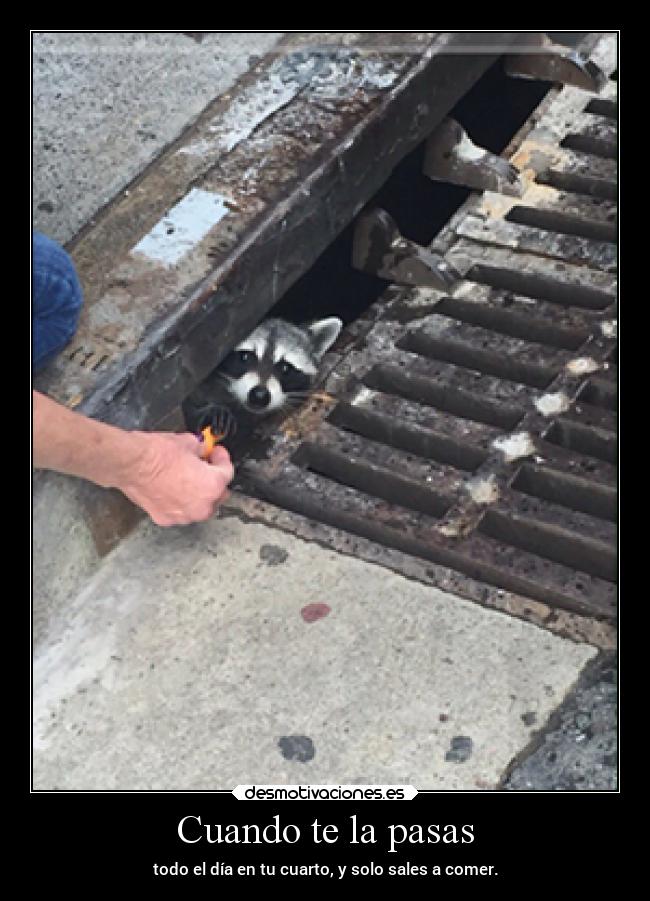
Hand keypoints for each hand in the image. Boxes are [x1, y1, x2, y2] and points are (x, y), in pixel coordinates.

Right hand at [119, 431, 234, 526]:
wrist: (130, 464)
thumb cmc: (157, 454)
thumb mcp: (188, 442)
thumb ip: (201, 448)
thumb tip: (202, 449)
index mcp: (212, 486)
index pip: (227, 472)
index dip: (221, 459)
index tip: (215, 452)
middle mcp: (201, 506)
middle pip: (217, 494)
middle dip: (213, 479)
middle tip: (204, 464)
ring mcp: (183, 516)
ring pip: (199, 506)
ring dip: (197, 493)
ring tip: (186, 477)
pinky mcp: (165, 518)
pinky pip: (180, 511)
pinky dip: (179, 501)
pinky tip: (172, 488)